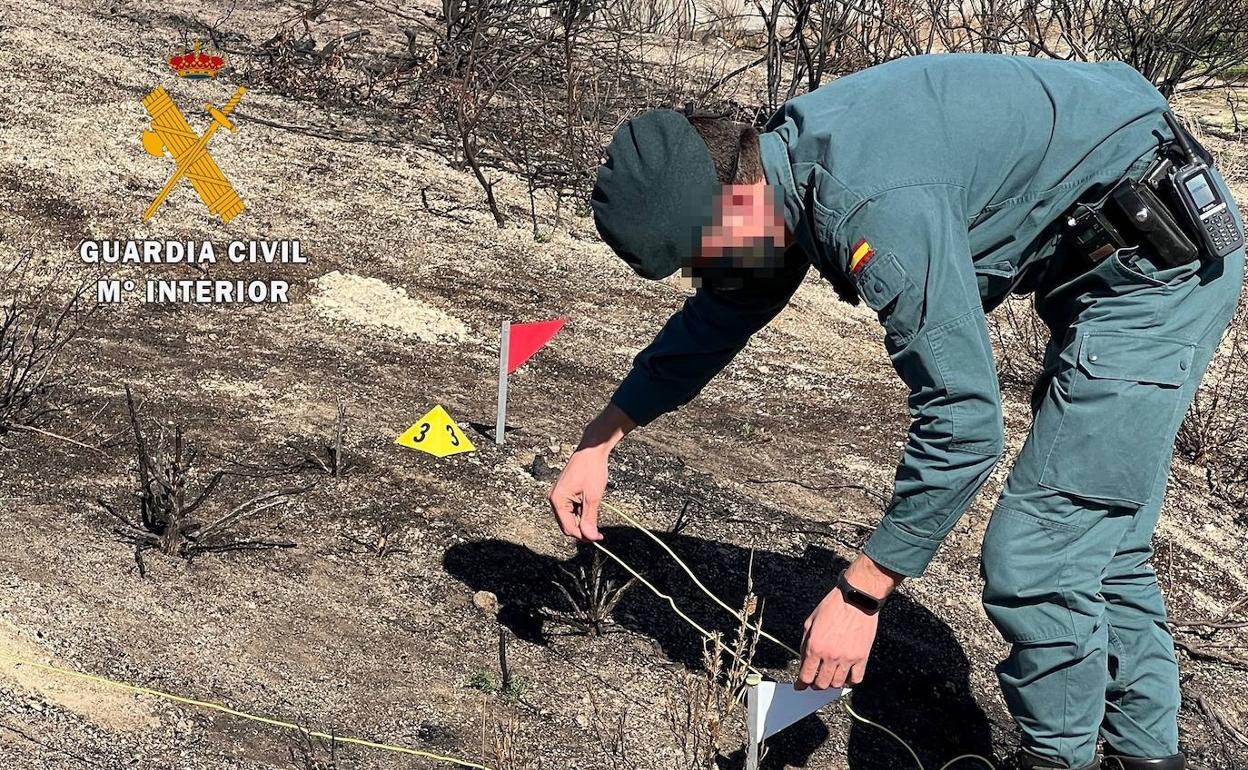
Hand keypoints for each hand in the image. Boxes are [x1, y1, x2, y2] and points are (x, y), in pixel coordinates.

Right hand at [547, 404, 634, 541]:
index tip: (599, 537)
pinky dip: (581, 511)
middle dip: (582, 529)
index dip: (584, 535)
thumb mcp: (593, 497)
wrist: (592, 450)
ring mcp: (559, 495)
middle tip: (599, 532)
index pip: (568, 528)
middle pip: (567, 525)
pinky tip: (591, 504)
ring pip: (570, 517)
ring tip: (596, 511)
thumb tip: (589, 537)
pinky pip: (571, 508)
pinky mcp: (564, 492)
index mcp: (557, 501)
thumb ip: (590, 519)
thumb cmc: (591, 469)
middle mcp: (554, 499)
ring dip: (583, 519)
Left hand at [795, 556, 899, 689]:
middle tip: (814, 681)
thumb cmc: (833, 606)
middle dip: (815, 685)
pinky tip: (846, 675)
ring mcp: (847, 658)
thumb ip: (805, 643)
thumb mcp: (810, 621)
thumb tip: (803, 659)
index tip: (800, 685)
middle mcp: (830, 655)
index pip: (805, 676)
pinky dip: (850, 681)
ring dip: (831, 683)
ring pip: (837, 683)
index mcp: (815, 646)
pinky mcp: (862, 657)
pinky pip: (856, 678)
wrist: (856, 598)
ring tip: (829, 677)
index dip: (801, 684)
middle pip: (821, 684)